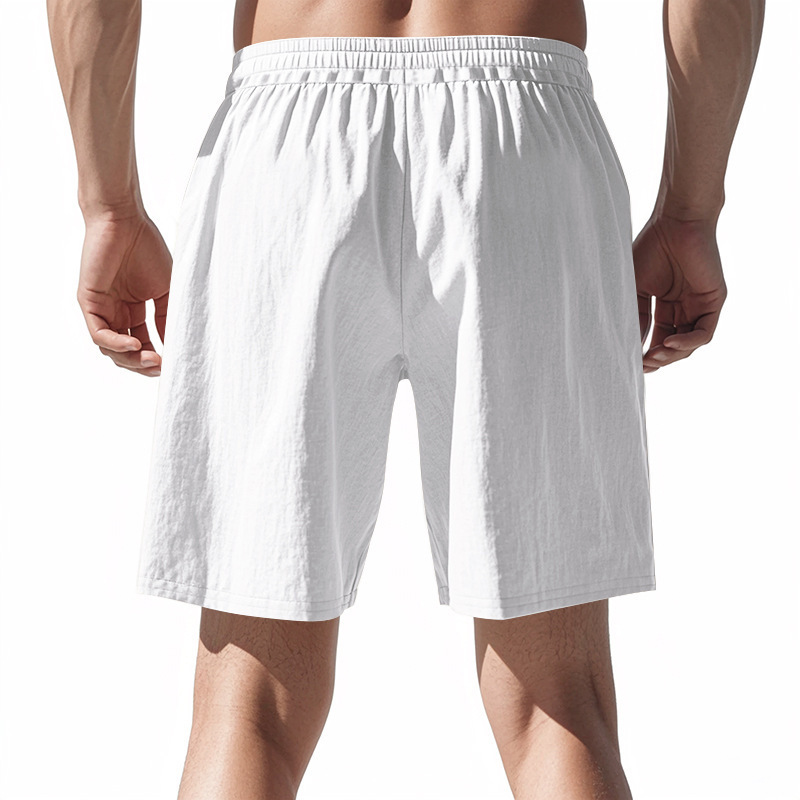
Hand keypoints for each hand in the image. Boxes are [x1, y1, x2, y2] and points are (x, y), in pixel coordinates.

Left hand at [77, 209, 171, 375]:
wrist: (125, 220)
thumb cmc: (147, 247)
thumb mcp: (166, 288)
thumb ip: (168, 317)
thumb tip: (174, 344)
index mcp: (133, 310)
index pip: (142, 345)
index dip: (156, 359)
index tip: (174, 365)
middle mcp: (115, 312)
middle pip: (126, 353)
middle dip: (144, 365)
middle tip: (162, 369)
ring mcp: (101, 309)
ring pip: (111, 349)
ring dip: (132, 360)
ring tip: (153, 361)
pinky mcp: (89, 302)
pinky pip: (99, 334)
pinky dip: (117, 344)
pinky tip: (136, 346)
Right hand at [632, 214, 726, 372]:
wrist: (674, 221)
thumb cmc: (650, 248)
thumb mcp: (634, 289)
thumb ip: (634, 317)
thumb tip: (628, 346)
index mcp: (666, 304)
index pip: (658, 337)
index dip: (646, 353)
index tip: (631, 363)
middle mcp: (684, 307)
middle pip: (674, 346)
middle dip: (658, 359)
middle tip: (642, 364)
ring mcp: (700, 305)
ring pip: (689, 344)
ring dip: (671, 355)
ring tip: (653, 357)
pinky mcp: (713, 301)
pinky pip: (704, 333)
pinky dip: (687, 343)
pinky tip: (669, 344)